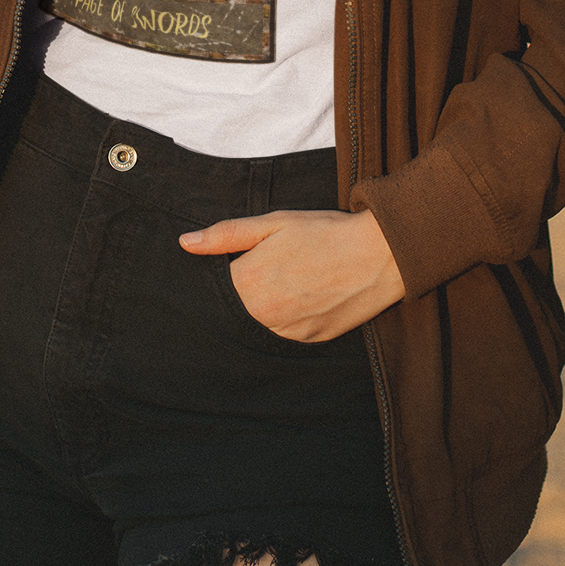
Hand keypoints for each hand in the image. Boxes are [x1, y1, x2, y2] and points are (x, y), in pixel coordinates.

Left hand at [179, 208, 405, 342]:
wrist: (379, 254)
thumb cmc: (324, 232)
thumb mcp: (272, 223)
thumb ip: (226, 236)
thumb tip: (185, 243)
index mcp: (248, 283)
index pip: (218, 286)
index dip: (230, 272)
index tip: (247, 260)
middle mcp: (264, 316)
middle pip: (239, 308)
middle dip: (248, 290)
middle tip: (277, 268)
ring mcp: (289, 332)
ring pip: (263, 322)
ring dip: (269, 306)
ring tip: (295, 279)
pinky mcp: (311, 341)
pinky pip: (288, 332)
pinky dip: (291, 317)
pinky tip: (307, 294)